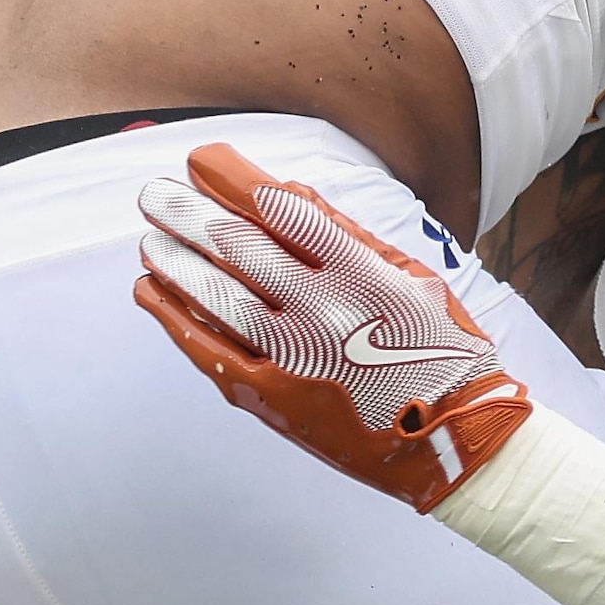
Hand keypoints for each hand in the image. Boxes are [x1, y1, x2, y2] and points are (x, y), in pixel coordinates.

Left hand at [134, 142, 536, 508]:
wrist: (455, 443)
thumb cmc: (439, 352)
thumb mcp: (412, 279)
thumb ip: (348, 234)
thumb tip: (285, 189)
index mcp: (364, 272)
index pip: (282, 209)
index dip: (232, 180)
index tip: (200, 161)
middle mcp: (326, 309)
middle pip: (239, 246)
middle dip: (188, 213)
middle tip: (154, 194)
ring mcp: (296, 357)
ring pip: (217, 295)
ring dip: (174, 261)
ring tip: (149, 238)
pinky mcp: (275, 399)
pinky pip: (211, 351)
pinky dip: (175, 318)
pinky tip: (153, 292)